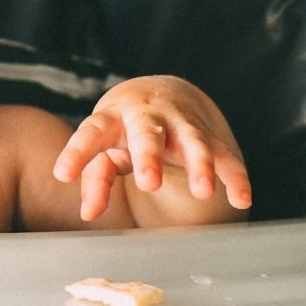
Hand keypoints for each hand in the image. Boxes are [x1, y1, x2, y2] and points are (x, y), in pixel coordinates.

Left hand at [52, 76, 251, 220]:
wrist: (162, 92)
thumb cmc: (121, 129)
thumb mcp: (104, 146)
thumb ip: (95, 178)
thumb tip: (87, 213)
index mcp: (111, 117)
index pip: (90, 132)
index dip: (77, 153)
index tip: (63, 174)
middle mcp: (147, 116)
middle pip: (147, 132)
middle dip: (149, 156)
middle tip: (149, 182)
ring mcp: (181, 124)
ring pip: (193, 140)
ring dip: (200, 164)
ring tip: (203, 191)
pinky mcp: (210, 136)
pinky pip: (226, 156)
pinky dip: (235, 176)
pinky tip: (242, 199)